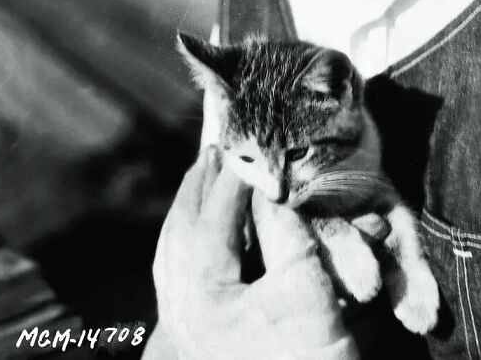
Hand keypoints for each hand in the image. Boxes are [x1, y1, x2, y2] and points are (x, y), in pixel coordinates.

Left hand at [151, 146, 361, 359]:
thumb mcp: (308, 288)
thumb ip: (284, 228)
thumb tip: (270, 183)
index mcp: (200, 297)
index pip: (212, 216)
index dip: (234, 176)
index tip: (252, 143)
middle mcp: (181, 312)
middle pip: (180, 232)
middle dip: (199, 187)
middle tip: (216, 149)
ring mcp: (187, 329)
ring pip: (172, 253)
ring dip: (189, 210)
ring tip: (205, 178)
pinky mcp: (200, 338)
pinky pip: (179, 276)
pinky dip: (189, 241)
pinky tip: (204, 230)